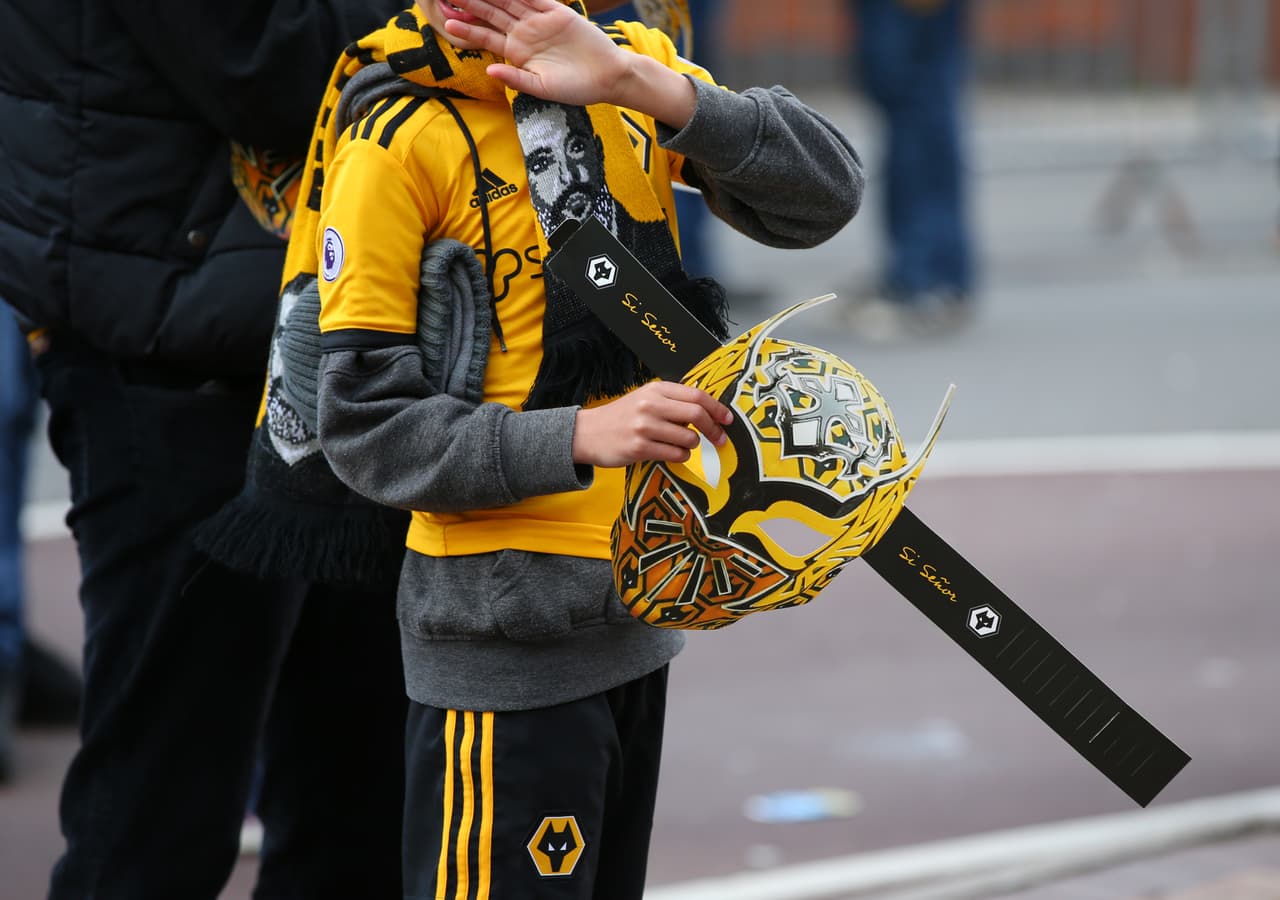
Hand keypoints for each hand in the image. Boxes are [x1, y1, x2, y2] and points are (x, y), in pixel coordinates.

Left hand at [442, 0, 630, 105]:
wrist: (608, 77)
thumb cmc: (576, 89)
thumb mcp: (542, 89)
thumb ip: (516, 79)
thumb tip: (490, 70)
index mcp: (518, 52)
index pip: (487, 36)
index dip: (468, 28)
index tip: (448, 22)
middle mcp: (525, 33)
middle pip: (493, 12)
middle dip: (472, 2)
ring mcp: (540, 20)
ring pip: (509, 1)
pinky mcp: (556, 12)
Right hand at [572, 381, 732, 467]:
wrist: (587, 433)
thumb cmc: (621, 417)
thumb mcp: (644, 399)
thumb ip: (672, 401)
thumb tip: (708, 411)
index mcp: (655, 389)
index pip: (696, 395)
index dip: (717, 408)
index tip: (727, 419)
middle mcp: (650, 405)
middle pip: (696, 415)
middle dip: (713, 429)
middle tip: (720, 439)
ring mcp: (645, 427)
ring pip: (688, 439)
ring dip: (692, 446)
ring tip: (679, 445)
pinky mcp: (640, 448)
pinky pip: (675, 455)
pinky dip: (680, 457)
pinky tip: (669, 453)